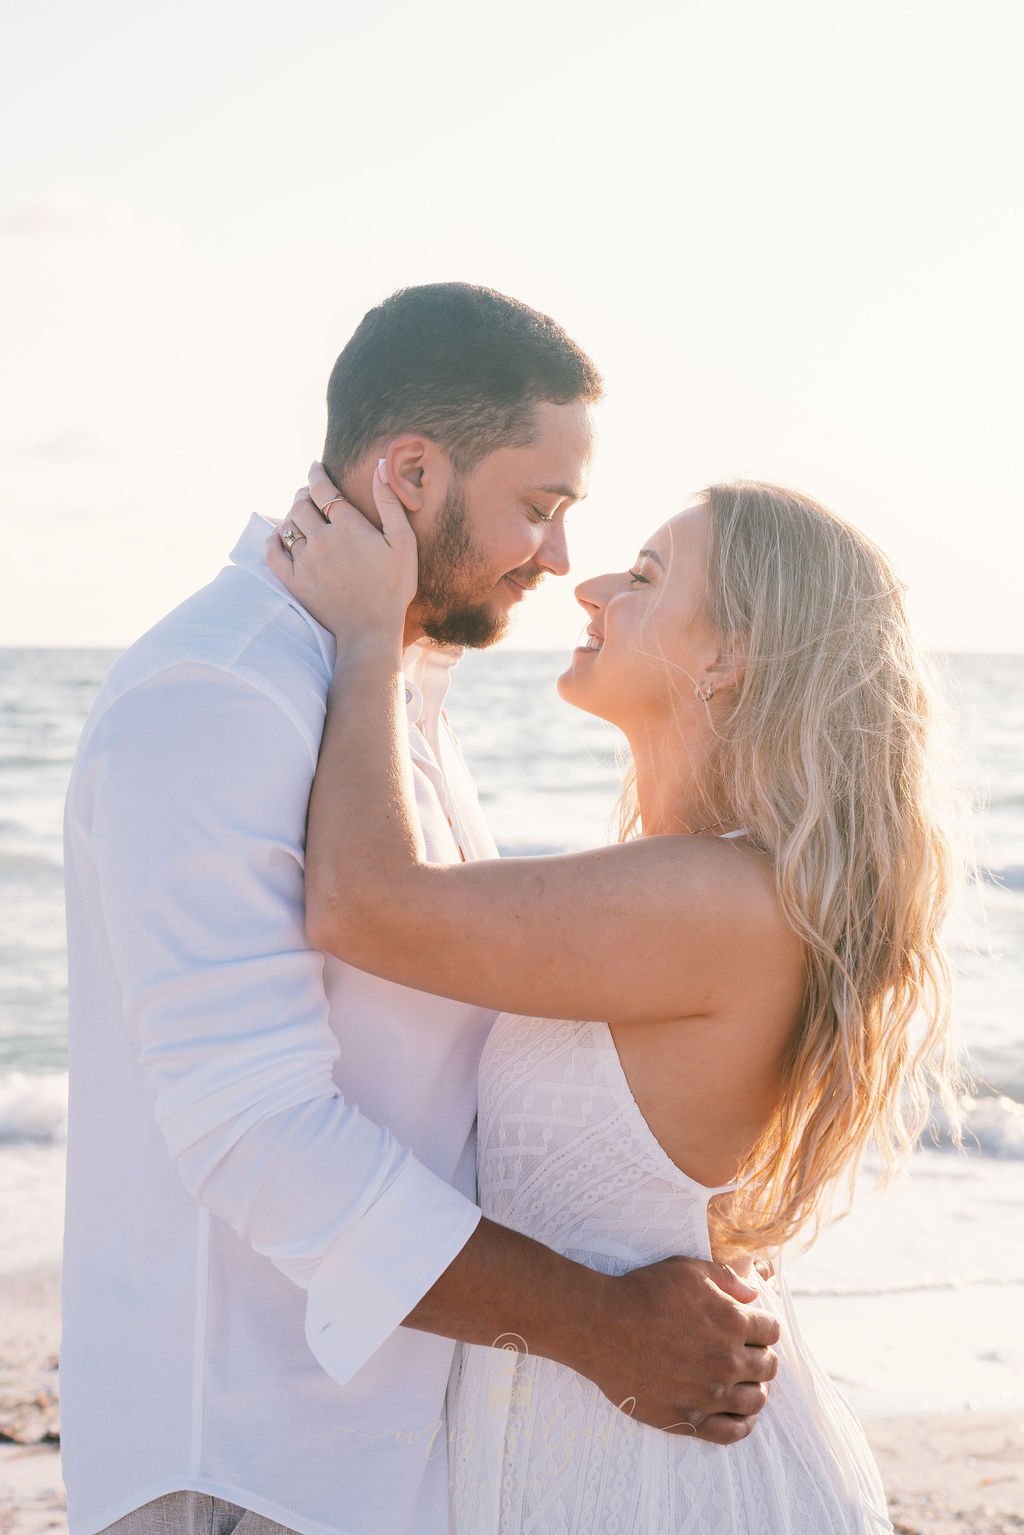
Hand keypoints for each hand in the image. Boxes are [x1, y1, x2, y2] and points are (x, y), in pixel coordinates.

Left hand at [265, 459, 417, 638]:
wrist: (371, 630)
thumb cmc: (393, 587)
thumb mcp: (403, 542)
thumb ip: (389, 502)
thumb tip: (379, 466)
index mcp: (347, 526)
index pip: (322, 488)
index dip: (316, 473)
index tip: (316, 466)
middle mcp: (321, 539)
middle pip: (300, 503)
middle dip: (304, 493)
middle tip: (310, 493)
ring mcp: (305, 561)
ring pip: (288, 525)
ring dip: (292, 515)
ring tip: (301, 515)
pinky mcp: (294, 581)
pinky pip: (272, 552)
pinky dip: (273, 539)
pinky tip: (280, 536)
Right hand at [579, 1256, 779, 1444]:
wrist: (602, 1326)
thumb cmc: (643, 1292)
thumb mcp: (688, 1270)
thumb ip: (727, 1279)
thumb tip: (753, 1294)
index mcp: (733, 1322)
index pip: (772, 1331)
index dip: (763, 1327)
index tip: (753, 1329)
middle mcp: (728, 1362)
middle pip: (767, 1366)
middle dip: (761, 1357)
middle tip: (748, 1354)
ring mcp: (709, 1395)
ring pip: (755, 1400)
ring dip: (756, 1390)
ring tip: (746, 1384)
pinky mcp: (689, 1419)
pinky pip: (732, 1432)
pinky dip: (743, 1424)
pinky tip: (740, 1415)